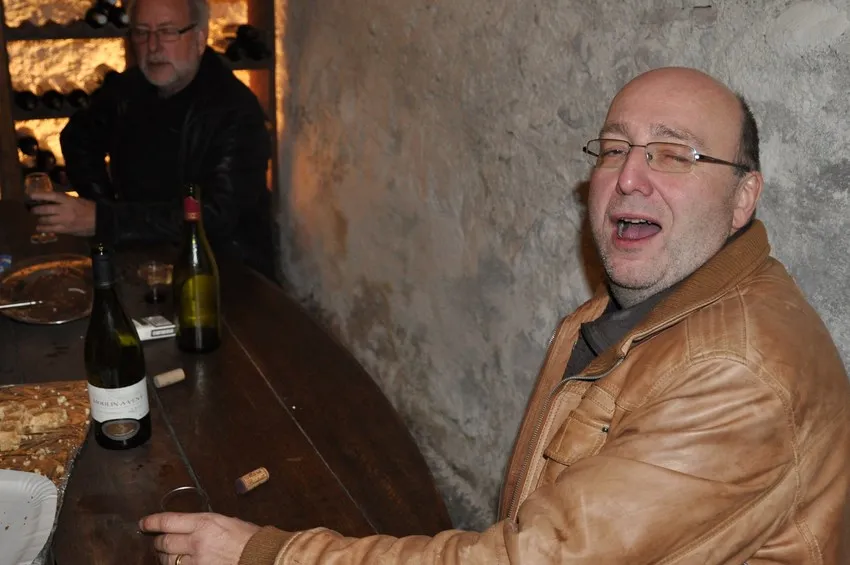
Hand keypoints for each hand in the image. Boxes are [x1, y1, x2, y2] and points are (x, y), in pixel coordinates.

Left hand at [29, 192, 95, 236]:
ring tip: (38, 220)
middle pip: (45, 209)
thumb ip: (66, 200)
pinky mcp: (66, 230)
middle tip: (33, 210)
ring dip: (40, 220)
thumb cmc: (91, 209)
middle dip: (36, 210)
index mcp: (69, 200)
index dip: (40, 195)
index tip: (31, 196)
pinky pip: (51, 229)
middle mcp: (65, 210)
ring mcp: (65, 221)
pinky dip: (44, 228)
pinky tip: (40, 228)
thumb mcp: (79, 200)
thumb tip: (54, 200)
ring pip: (46, 220)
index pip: (52, 196)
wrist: (101, 221)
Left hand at [139, 512, 260, 564]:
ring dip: (166, 558)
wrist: (260, 556)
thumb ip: (204, 524)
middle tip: (158, 542)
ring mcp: (196, 562)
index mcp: (204, 523)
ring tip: (169, 555)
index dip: (152, 522)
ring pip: (168, 560)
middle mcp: (196, 542)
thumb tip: (187, 527)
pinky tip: (179, 564)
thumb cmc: (248, 537)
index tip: (143, 523)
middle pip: (164, 542)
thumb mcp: (225, 521)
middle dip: (158, 542)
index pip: (168, 521)